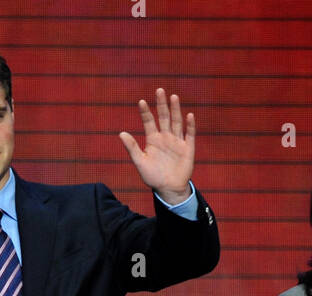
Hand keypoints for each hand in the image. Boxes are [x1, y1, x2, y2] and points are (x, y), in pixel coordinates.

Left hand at [119, 88, 194, 202]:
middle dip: (161, 104)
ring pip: (176, 122)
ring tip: (173, 97)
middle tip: (159, 90)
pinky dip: (190, 126)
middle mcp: (165, 137)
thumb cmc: (153, 177)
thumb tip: (121, 133)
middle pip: (163, 117)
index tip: (141, 102)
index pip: (149, 122)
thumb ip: (132, 148)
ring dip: (175, 110)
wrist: (169, 189)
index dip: (145, 112)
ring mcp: (177, 142)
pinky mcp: (188, 148)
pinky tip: (189, 115)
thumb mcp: (140, 162)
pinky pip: (190, 135)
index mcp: (153, 139)